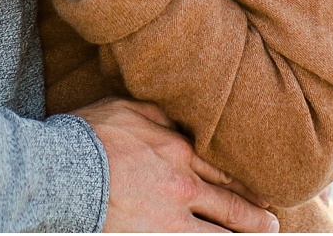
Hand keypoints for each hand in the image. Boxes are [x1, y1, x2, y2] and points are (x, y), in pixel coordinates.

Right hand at [76, 97, 277, 232]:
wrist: (60, 172)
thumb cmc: (88, 136)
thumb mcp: (127, 108)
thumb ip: (160, 114)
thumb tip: (180, 118)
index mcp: (178, 151)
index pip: (224, 172)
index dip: (246, 185)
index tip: (262, 194)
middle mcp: (183, 186)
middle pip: (231, 206)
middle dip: (256, 219)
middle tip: (272, 225)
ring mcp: (171, 219)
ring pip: (220, 234)